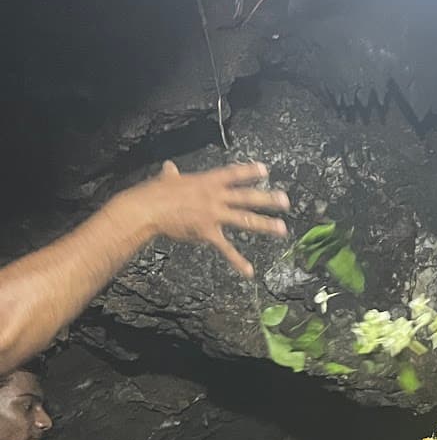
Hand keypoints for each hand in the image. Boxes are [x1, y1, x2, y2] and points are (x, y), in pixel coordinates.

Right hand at [126, 161, 289, 278]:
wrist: (148, 209)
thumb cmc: (155, 193)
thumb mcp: (166, 179)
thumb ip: (172, 174)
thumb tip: (168, 167)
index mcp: (207, 181)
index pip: (233, 173)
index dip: (250, 171)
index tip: (266, 171)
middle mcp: (215, 196)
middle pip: (246, 196)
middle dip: (268, 199)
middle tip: (286, 201)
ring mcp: (214, 214)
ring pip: (244, 219)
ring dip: (265, 225)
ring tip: (282, 229)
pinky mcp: (208, 232)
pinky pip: (226, 248)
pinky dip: (238, 261)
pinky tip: (249, 272)